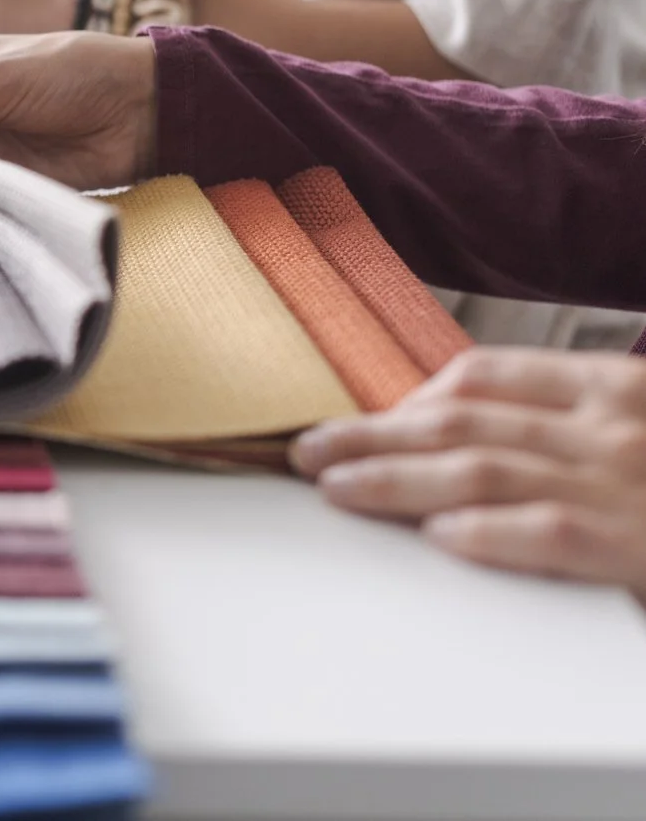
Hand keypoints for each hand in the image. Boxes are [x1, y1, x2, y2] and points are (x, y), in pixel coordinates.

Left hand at [292, 349, 645, 593]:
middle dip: (374, 436)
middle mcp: (607, 428)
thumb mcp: (640, 431)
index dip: (409, 398)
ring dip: (397, 478)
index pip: (484, 376)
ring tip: (336, 488)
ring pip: (481, 470)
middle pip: (461, 423)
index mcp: (611, 387)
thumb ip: (571, 427)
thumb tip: (464, 437)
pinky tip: (434, 534)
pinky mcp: (637, 545)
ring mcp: (621, 484)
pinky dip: (487, 531)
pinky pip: (548, 532)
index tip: (360, 419)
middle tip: (310, 451)